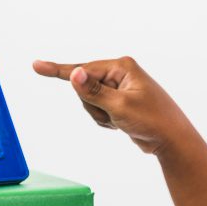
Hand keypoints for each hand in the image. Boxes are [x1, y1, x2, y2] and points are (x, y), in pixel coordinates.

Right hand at [32, 55, 189, 155]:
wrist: (171, 139)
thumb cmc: (152, 120)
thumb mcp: (120, 106)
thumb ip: (94, 91)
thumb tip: (74, 74)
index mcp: (121, 66)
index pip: (83, 70)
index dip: (58, 71)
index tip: (36, 66)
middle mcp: (119, 73)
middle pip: (84, 89)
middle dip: (93, 106)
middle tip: (114, 114)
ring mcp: (119, 87)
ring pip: (89, 102)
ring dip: (100, 116)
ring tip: (122, 120)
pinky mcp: (118, 101)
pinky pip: (98, 111)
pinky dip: (106, 121)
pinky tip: (123, 124)